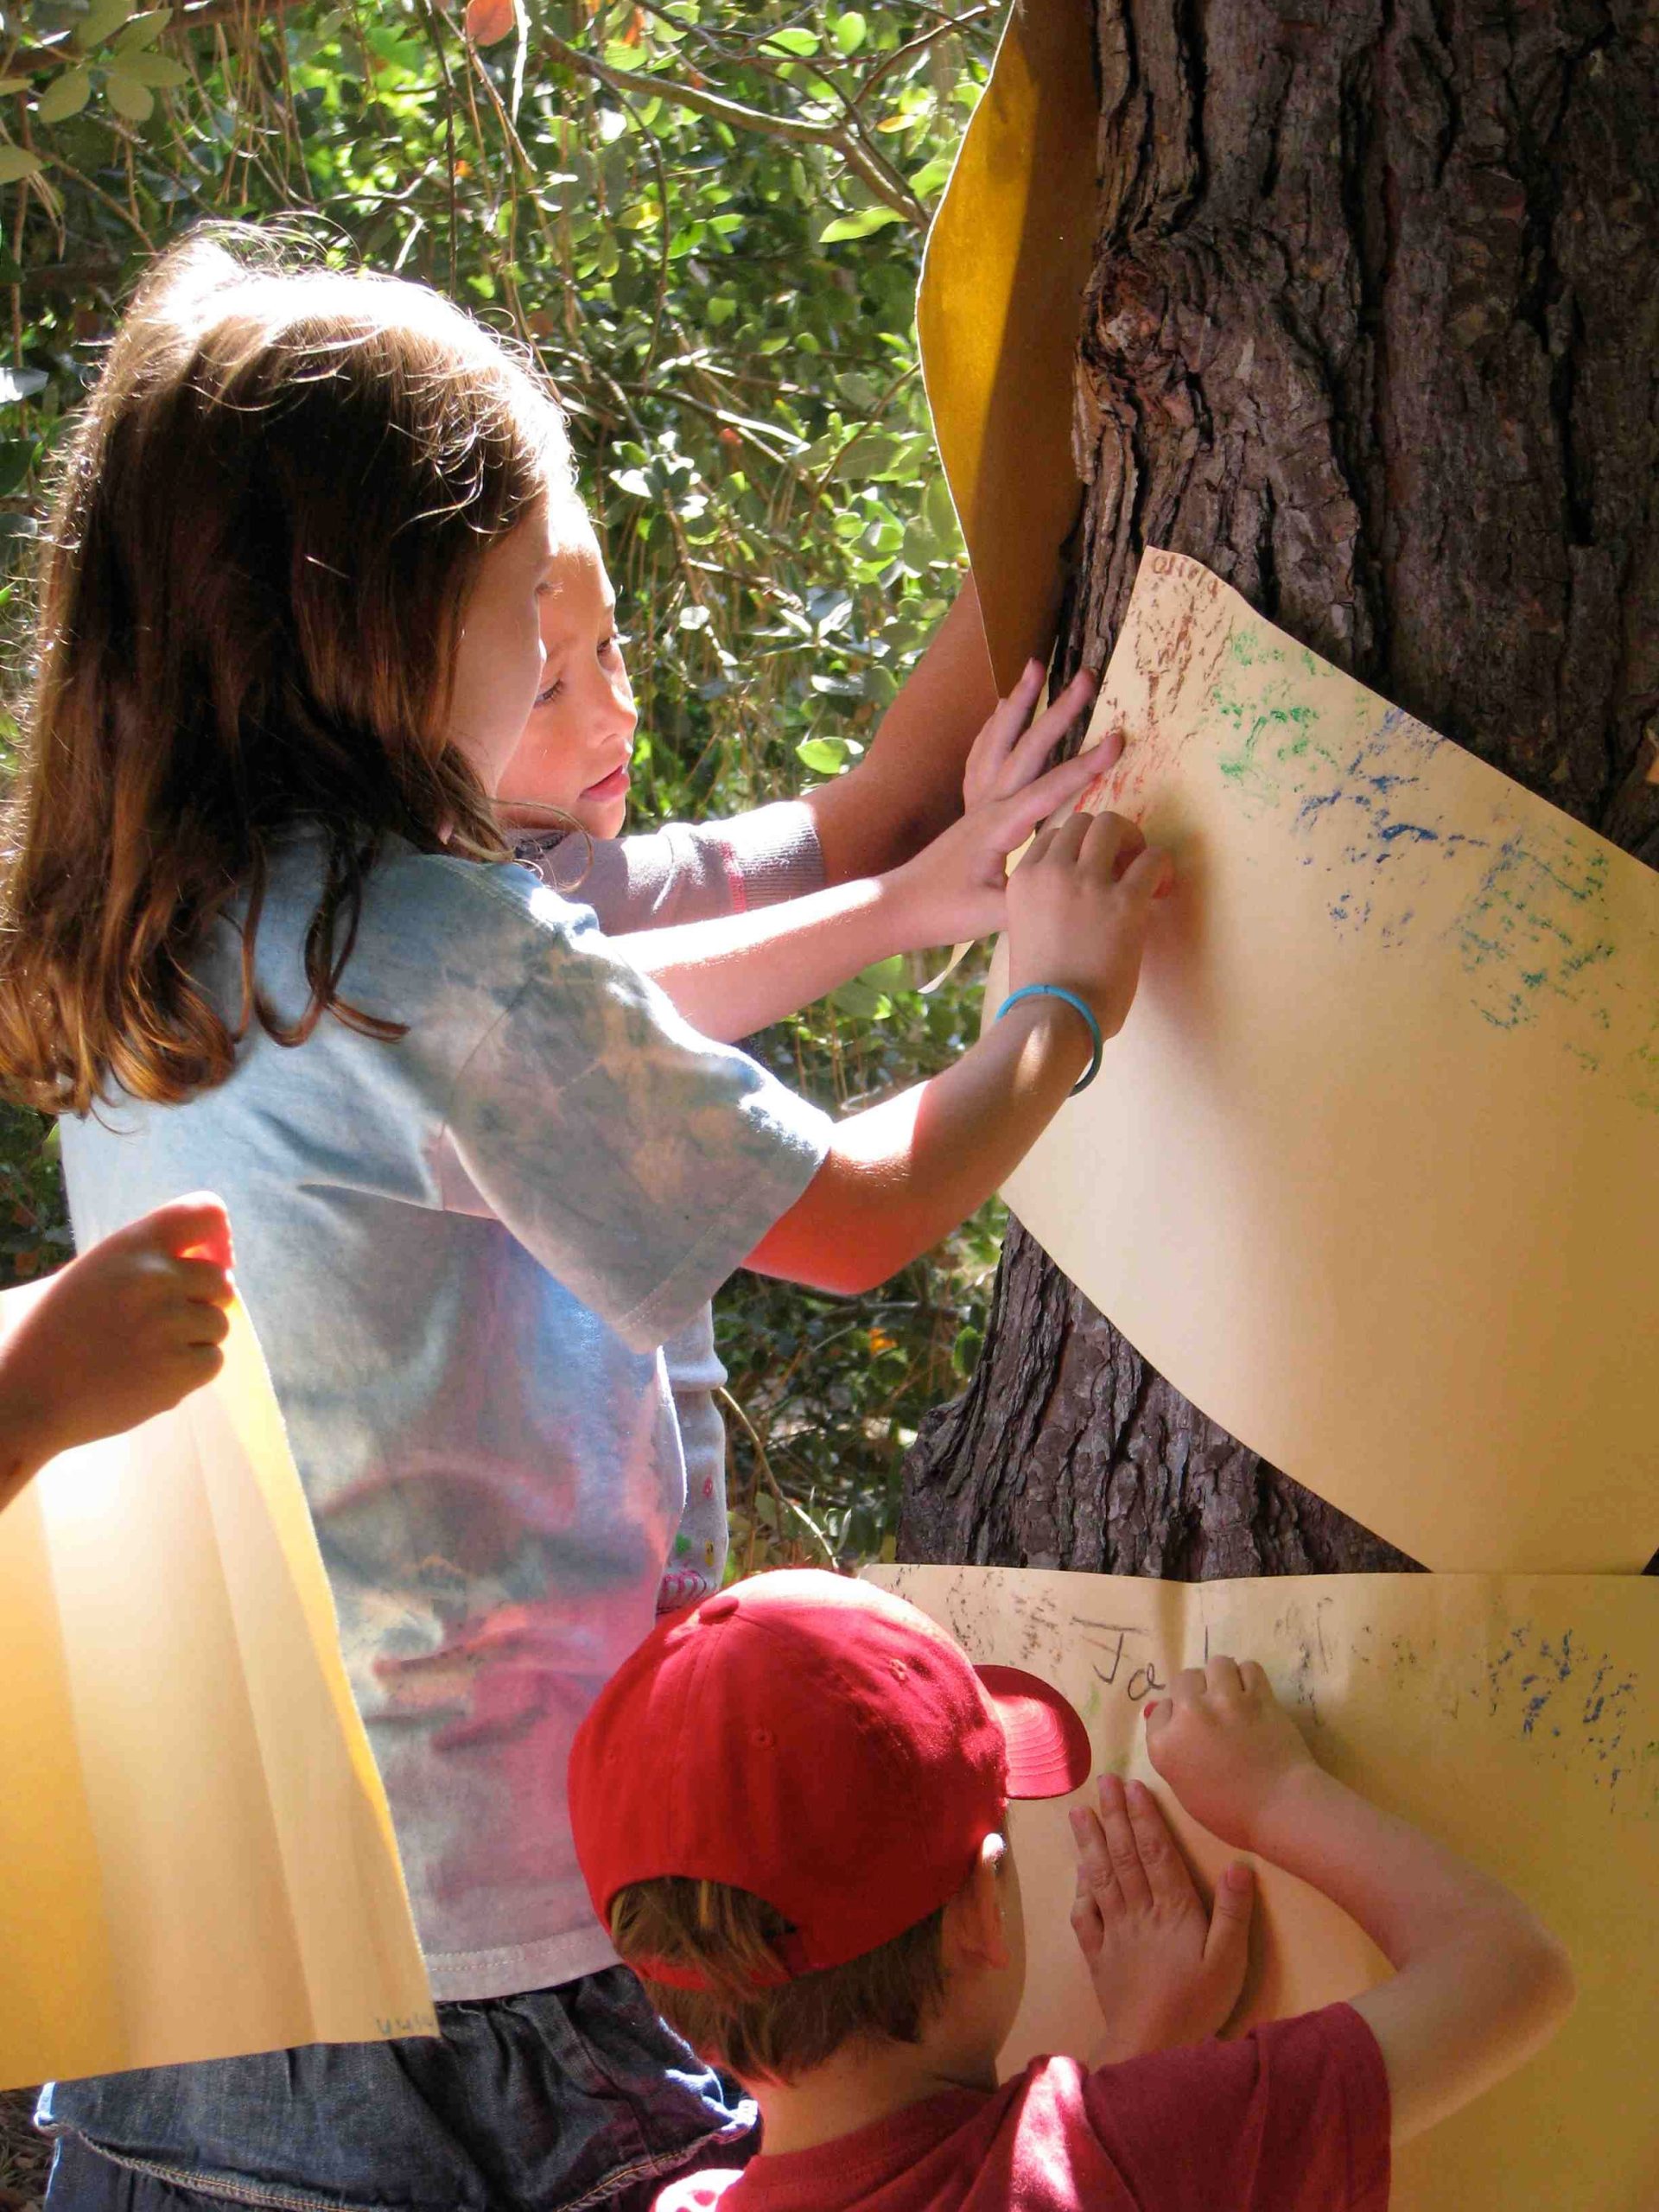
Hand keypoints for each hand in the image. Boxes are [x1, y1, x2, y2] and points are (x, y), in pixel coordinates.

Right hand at [0, 1194, 234, 1502]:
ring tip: (150, 1351)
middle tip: (165, 1321)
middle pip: (220, 1279)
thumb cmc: (53, 1333)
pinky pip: (213, 1360)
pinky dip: (191, 1371)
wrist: (26, 1396)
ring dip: (194, 1339)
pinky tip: (152, 1374)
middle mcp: (156, 1277)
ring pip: (219, 1323)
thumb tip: (206, 1257)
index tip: (208, 1257)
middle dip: (201, 1300)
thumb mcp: (90, 1274)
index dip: (215, 1237)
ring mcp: (169, 1324)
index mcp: (132, 1246)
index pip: (206, 1213)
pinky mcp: (178, 1369)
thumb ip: (144, 1261)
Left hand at [882, 667, 1114, 950]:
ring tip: (1035, 667)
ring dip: (1019, 703)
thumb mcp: (993, 915)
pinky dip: (995, 727)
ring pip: (999, 740)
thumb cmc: (943, 914)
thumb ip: (1034, 898)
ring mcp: (975, 802)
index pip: (1051, 788)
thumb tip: (1073, 885)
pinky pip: (982, 754)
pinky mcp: (970, 808)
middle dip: (1059, 711)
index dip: (1087, 765)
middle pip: (1027, 748)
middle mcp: (987, 805)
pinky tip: (1002, 712)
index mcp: (1000, 826)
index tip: (1118, 738)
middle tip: (1086, 676)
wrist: (898, 907)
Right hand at [1004, 808, 1169, 1040]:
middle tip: (1122, 865)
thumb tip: (1069, 902)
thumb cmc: (1038, 990)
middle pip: (1083, 821)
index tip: (1093, 871)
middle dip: (1107, 836)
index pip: (1053, 836)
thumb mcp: (1024, 932)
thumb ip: (1041, 906)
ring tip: (1140, 871)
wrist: (1054, 1016)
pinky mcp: (1124, 901)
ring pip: (1113, 825)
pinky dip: (1161, 867)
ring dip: (1132, 842)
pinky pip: (1152, 858)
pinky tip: (1159, 890)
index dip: (1079, 848)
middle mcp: (1052, 871)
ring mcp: (1088, 883)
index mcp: (1023, 880)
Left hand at [1071, 1773, 1253, 2061]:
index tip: (1133, 1786)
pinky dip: (1080, 1892)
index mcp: (1173, 1909)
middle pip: (1125, 1856)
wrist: (1152, 2046)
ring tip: (1080, 1813)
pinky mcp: (1098, 1956)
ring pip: (1101, 1878)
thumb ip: (1232, 1911)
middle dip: (1114, 1816)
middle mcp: (1139, 1912)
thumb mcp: (1229, 1961)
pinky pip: (1085, 1917)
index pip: (1156, 1853)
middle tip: (1103, 1782)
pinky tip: (1078, 1874)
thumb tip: (1239, 1864)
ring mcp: (1115, 1933)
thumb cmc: (1197, 2003)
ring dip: (1090, 1843)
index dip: (1145, 1817)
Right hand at [1144, 1657, 1318, 1852]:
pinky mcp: (1257, 1696)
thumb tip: (1167, 1714)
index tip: (1189, 1728)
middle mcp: (1189, 1715)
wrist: (1282, 1808)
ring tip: (1232, 1696)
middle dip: (1195, 1692)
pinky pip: (1248, 1667)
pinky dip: (1249, 1678)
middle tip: (1210, 1710)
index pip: (1159, 1711)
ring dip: (1222, 1678)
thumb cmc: (1231, 1813)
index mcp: (1165, 1745)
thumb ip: (1172, 1751)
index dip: (1175, 1717)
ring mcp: (1224, 1701)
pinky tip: (1252, 1695)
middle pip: (1183, 1680)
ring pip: (1216, 1664)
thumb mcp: (1186, 1789)